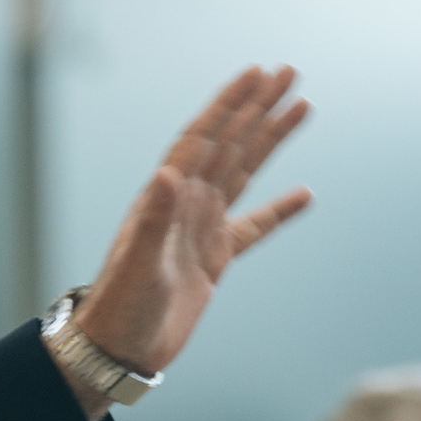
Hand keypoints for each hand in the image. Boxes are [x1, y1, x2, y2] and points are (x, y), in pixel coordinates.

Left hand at [72, 65, 313, 376]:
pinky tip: (304, 194)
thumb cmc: (119, 308)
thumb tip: (168, 171)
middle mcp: (184, 206)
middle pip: (229, 144)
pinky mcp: (213, 259)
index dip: (229, 105)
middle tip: (289, 71)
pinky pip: (254, 226)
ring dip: (270, 140)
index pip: (202, 139)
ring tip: (301, 107)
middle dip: (257, 107)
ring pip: (243, 173)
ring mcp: (200, 230)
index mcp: (166, 199)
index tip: (257, 73)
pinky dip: (279, 209)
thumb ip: (153, 219)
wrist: (116, 349)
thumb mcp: (136, 264)